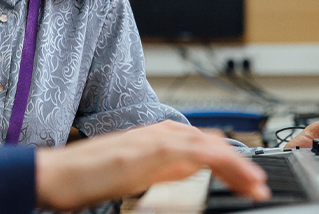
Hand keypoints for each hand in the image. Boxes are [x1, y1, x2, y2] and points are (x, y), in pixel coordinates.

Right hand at [35, 120, 270, 210]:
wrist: (59, 174)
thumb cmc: (89, 175)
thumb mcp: (137, 174)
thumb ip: (164, 169)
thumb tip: (190, 172)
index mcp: (158, 137)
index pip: (205, 146)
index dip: (231, 163)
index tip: (248, 182)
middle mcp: (161, 131)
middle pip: (213, 143)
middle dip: (240, 165)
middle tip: (259, 186)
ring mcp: (157, 138)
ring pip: (211, 146)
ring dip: (238, 165)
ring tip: (255, 186)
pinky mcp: (153, 149)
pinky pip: (196, 152)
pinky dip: (221, 162)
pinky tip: (235, 175)